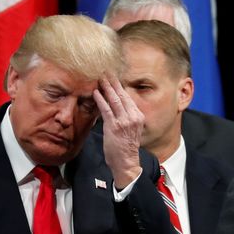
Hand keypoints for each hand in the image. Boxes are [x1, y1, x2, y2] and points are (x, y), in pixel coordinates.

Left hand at [92, 73, 143, 187]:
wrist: (126, 162)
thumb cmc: (125, 147)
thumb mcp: (130, 129)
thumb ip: (124, 116)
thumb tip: (113, 105)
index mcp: (138, 116)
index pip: (128, 97)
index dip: (120, 85)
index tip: (113, 76)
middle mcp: (133, 117)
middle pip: (122, 95)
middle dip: (113, 82)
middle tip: (105, 70)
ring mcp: (124, 121)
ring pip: (114, 100)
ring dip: (106, 87)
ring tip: (99, 77)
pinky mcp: (114, 126)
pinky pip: (106, 109)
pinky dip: (100, 100)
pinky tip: (95, 92)